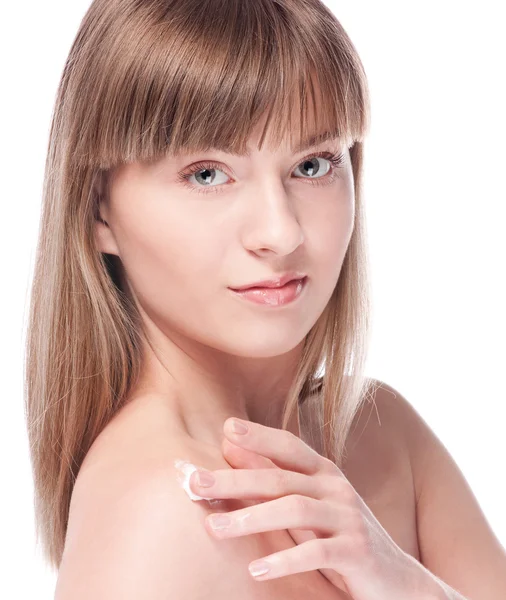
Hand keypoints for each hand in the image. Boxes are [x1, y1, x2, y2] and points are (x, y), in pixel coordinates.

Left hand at [189, 417, 436, 598]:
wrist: (398, 580)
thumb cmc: (342, 536)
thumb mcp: (311, 504)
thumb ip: (277, 479)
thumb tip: (231, 448)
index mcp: (325, 473)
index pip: (289, 447)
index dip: (260, 435)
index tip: (226, 427)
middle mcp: (337, 488)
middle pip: (280, 478)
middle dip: (235, 480)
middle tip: (195, 483)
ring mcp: (349, 518)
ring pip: (294, 510)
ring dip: (251, 518)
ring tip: (214, 527)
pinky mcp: (357, 552)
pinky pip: (317, 553)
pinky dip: (285, 560)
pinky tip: (255, 570)